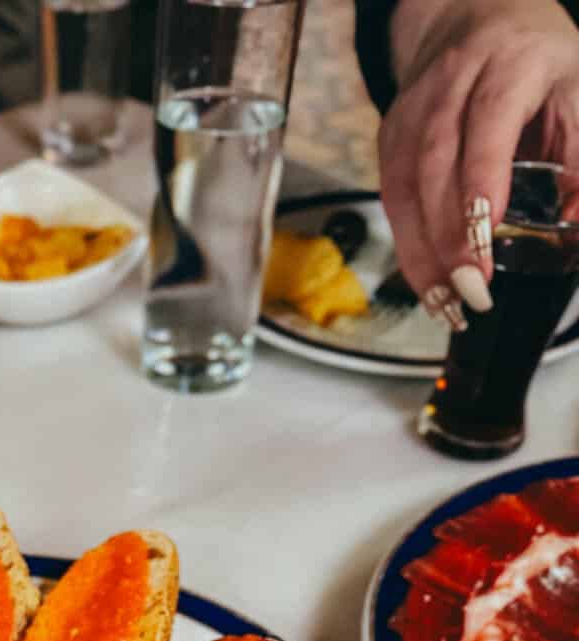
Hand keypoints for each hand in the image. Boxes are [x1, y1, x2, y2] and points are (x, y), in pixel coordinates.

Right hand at [378, 0, 578, 326]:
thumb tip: (574, 224)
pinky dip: (409, 247)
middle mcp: (451, 84)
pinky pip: (392, 200)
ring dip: (423, 252)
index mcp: (508, 64)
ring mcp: (412, 113)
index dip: (483, 178)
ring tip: (447, 303)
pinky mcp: (390, 138)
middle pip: (437, 165)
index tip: (488, 231)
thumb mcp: (575, 92)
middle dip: (451, 234)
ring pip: (405, 188)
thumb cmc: (533, 61)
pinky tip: (428, 284)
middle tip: (472, 288)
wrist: (471, 19)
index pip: (488, 123)